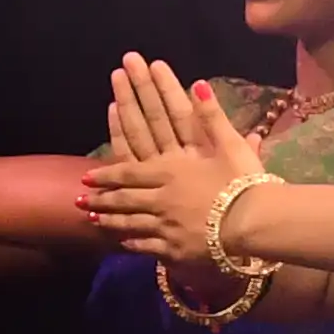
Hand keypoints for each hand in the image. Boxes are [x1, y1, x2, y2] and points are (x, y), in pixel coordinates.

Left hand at [81, 54, 268, 261]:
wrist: (254, 222)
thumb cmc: (243, 181)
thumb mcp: (230, 143)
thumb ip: (211, 115)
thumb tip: (198, 83)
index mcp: (171, 172)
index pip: (130, 172)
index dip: (107, 174)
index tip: (87, 177)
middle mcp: (160, 199)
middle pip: (124, 199)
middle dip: (101, 199)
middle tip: (80, 200)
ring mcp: (165, 226)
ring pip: (130, 223)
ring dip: (110, 221)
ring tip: (93, 221)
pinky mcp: (174, 249)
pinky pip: (148, 246)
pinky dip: (133, 243)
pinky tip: (124, 242)